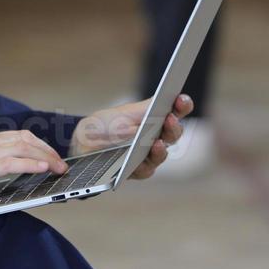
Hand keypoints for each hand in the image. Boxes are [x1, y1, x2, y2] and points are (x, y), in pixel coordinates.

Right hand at [0, 128, 67, 214]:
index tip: (48, 155)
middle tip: (60, 162)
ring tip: (58, 168)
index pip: (15, 136)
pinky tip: (43, 169)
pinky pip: (13, 162)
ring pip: (22, 148)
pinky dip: (32, 165)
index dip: (36, 145)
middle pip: (23, 138)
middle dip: (46, 149)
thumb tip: (8, 171)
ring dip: (45, 158)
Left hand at [68, 94, 192, 180]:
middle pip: (174, 132)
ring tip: (156, 142)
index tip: (181, 99)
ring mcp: (151, 153)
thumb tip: (156, 117)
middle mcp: (159, 134)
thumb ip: (143, 114)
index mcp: (157, 115)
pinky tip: (140, 160)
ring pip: (162, 153)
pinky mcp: (141, 169)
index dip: (182, 104)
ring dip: (161, 148)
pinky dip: (143, 165)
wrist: (86, 142)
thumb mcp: (123, 112)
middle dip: (173, 126)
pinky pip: (146, 169)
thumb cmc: (107, 123)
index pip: (177, 109)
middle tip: (169, 119)